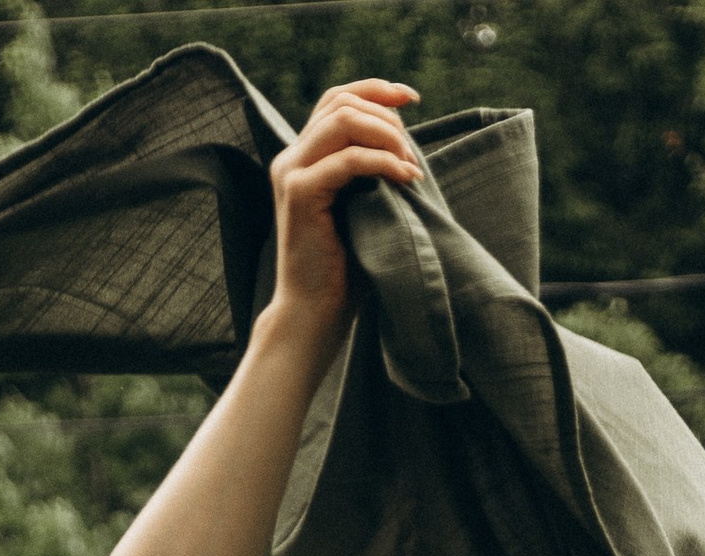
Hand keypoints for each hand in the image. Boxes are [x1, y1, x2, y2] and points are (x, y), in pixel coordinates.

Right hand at [268, 79, 422, 342]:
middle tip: (413, 152)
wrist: (313, 316)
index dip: (376, 90)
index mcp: (304, 158)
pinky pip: (347, 160)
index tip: (412, 99)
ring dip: (385, 135)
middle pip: (341, 101)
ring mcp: (292, 172)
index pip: (337, 100)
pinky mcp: (300, 193)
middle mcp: (292, 157)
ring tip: (410, 165)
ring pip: (342, 120)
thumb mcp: (361, 209)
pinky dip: (381, 162)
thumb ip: (369, 172)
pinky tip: (405, 177)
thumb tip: (405, 143)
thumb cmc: (344, 273)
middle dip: (385, 114)